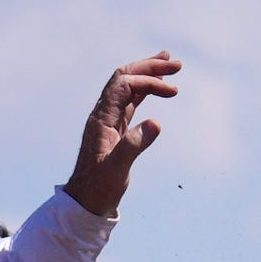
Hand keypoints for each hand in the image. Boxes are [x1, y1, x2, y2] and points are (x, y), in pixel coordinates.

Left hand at [61, 52, 181, 221]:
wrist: (86, 200)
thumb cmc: (99, 187)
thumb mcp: (117, 169)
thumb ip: (134, 145)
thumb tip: (156, 123)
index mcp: (102, 118)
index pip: (124, 86)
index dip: (148, 82)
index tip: (173, 91)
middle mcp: (104, 113)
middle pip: (124, 79)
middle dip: (148, 67)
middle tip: (174, 62)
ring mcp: (109, 119)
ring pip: (128, 87)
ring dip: (147, 74)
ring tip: (168, 64)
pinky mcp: (116, 128)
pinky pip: (130, 101)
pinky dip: (145, 90)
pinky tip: (156, 88)